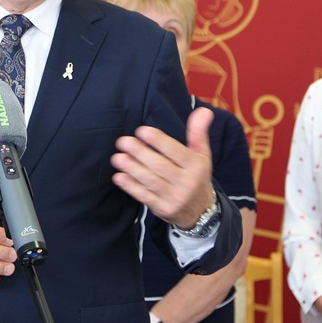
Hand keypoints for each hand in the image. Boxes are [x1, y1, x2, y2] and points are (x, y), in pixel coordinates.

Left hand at [111, 107, 214, 228]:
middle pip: (160, 166)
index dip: (158, 141)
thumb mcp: (202, 155)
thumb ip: (198, 133)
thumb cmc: (196, 176)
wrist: (201, 212)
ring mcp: (174, 198)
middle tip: (123, 141)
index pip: (176, 152)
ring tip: (117, 157)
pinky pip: (145, 197)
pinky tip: (119, 177)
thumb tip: (203, 110)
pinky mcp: (163, 209)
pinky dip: (131, 187)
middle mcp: (186, 182)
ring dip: (132, 168)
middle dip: (140, 153)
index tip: (141, 131)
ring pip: (151, 181)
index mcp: (196, 166)